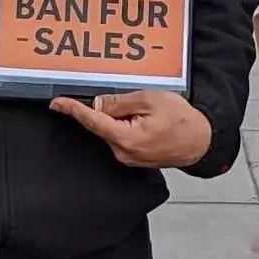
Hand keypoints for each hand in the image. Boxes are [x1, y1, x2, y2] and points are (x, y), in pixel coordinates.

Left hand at [49, 89, 213, 169]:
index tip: (56, 103)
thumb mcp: (150, 100)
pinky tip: (146, 119)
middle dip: (111, 109)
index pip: (91, 121)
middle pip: (103, 125)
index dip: (72, 110)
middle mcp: (123, 152)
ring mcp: (128, 158)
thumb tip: (98, 104)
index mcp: (125, 138)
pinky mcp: (134, 158)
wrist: (201, 142)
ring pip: (113, 130)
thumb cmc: (182, 121)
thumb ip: (119, 102)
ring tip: (148, 111)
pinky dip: (127, 125)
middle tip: (135, 100)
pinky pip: (122, 137)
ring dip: (122, 117)